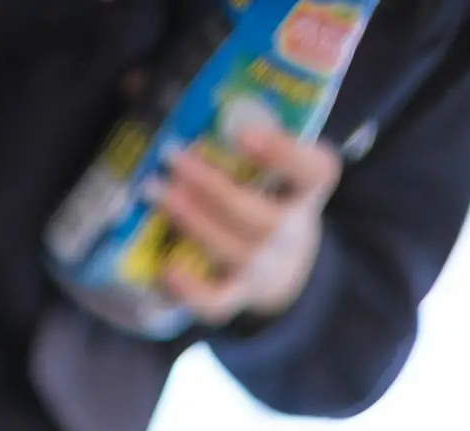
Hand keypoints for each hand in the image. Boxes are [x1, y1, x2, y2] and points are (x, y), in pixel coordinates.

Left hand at [149, 119, 342, 323]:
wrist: (284, 264)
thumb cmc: (267, 194)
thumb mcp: (271, 161)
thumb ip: (239, 128)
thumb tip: (153, 89)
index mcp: (310, 188)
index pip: (316, 171)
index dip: (282, 154)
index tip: (243, 133)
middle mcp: (293, 231)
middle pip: (259, 216)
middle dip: (212, 186)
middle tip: (174, 158)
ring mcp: (265, 268)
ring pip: (232, 250)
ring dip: (192, 221)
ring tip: (156, 193)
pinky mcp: (239, 296)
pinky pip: (217, 303)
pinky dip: (191, 290)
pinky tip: (165, 268)